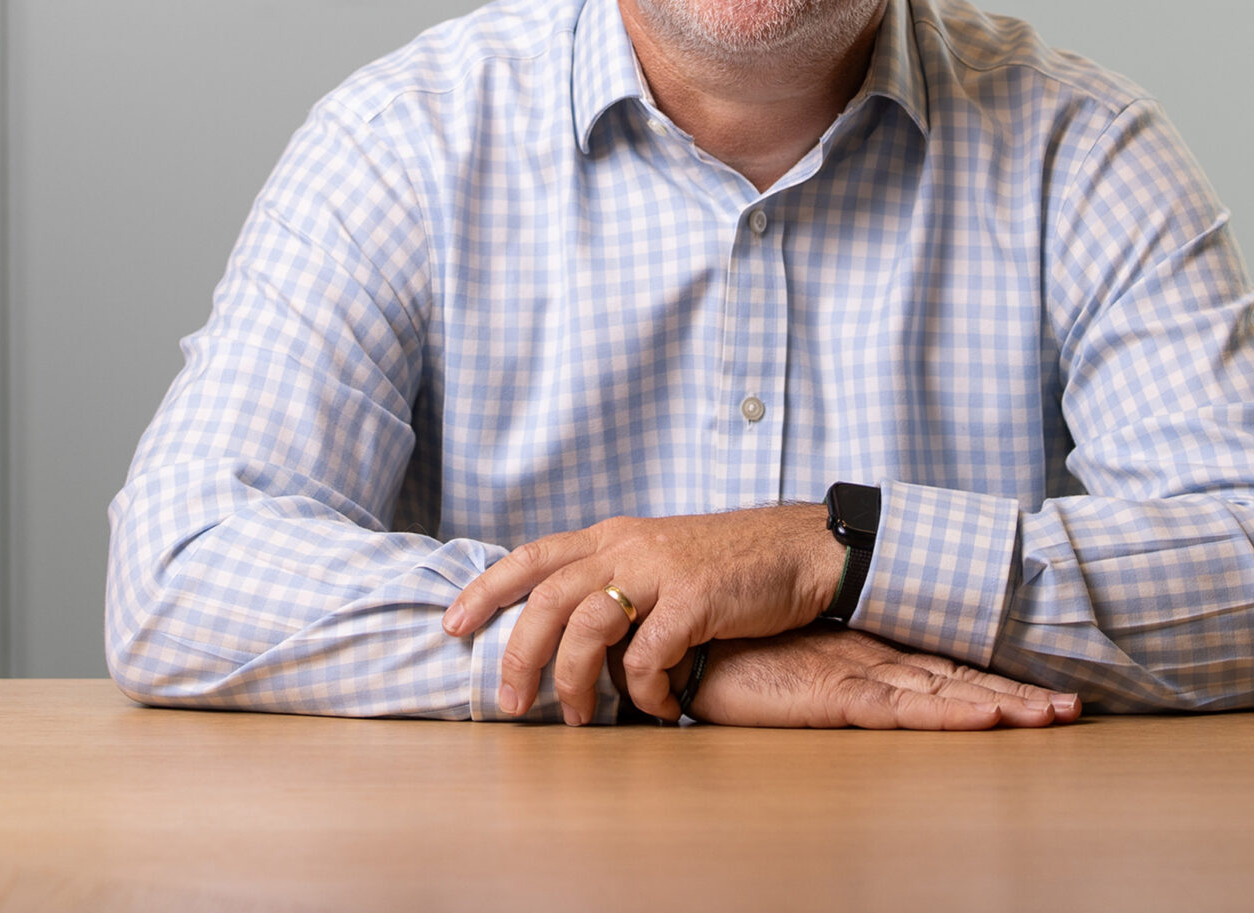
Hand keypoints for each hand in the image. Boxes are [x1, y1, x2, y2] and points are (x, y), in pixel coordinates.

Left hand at [443, 505, 846, 722]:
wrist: (801, 551)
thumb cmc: (731, 565)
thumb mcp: (660, 558)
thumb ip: (615, 582)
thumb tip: (568, 633)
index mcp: (614, 534)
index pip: (532, 556)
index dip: (486, 589)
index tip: (452, 625)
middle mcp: (628, 545)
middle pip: (548, 597)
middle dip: (519, 654)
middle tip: (509, 702)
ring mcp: (661, 569)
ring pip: (588, 626)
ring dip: (577, 681)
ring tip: (580, 719)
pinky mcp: (696, 599)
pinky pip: (648, 655)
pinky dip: (643, 690)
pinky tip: (655, 706)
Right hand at [687, 628, 1081, 728]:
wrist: (689, 638)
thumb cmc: (734, 654)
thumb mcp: (796, 669)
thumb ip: (829, 676)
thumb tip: (856, 685)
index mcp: (868, 653)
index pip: (945, 669)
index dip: (994, 681)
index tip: (1043, 693)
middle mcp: (875, 659)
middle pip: (961, 679)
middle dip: (1018, 694)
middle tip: (1073, 707)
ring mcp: (860, 674)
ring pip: (948, 695)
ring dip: (1004, 705)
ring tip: (1056, 715)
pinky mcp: (837, 693)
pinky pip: (907, 710)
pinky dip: (952, 716)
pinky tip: (990, 720)